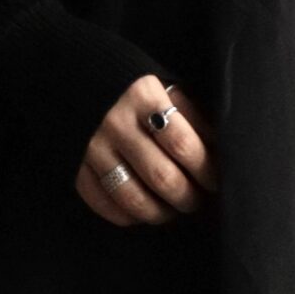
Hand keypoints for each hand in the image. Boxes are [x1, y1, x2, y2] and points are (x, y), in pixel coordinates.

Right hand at [75, 76, 219, 226]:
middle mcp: (116, 122)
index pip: (184, 145)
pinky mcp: (75, 166)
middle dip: (187, 198)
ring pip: (134, 198)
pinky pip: (104, 204)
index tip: (216, 182)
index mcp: (144, 97)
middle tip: (197, 201)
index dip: (206, 171)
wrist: (75, 77)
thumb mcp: (166, 89)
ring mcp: (92, 147)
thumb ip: (192, 118)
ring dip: (160, 214)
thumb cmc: (135, 91)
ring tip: (172, 210)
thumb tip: (220, 155)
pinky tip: (141, 211)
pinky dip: (127, 216)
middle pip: (162, 177)